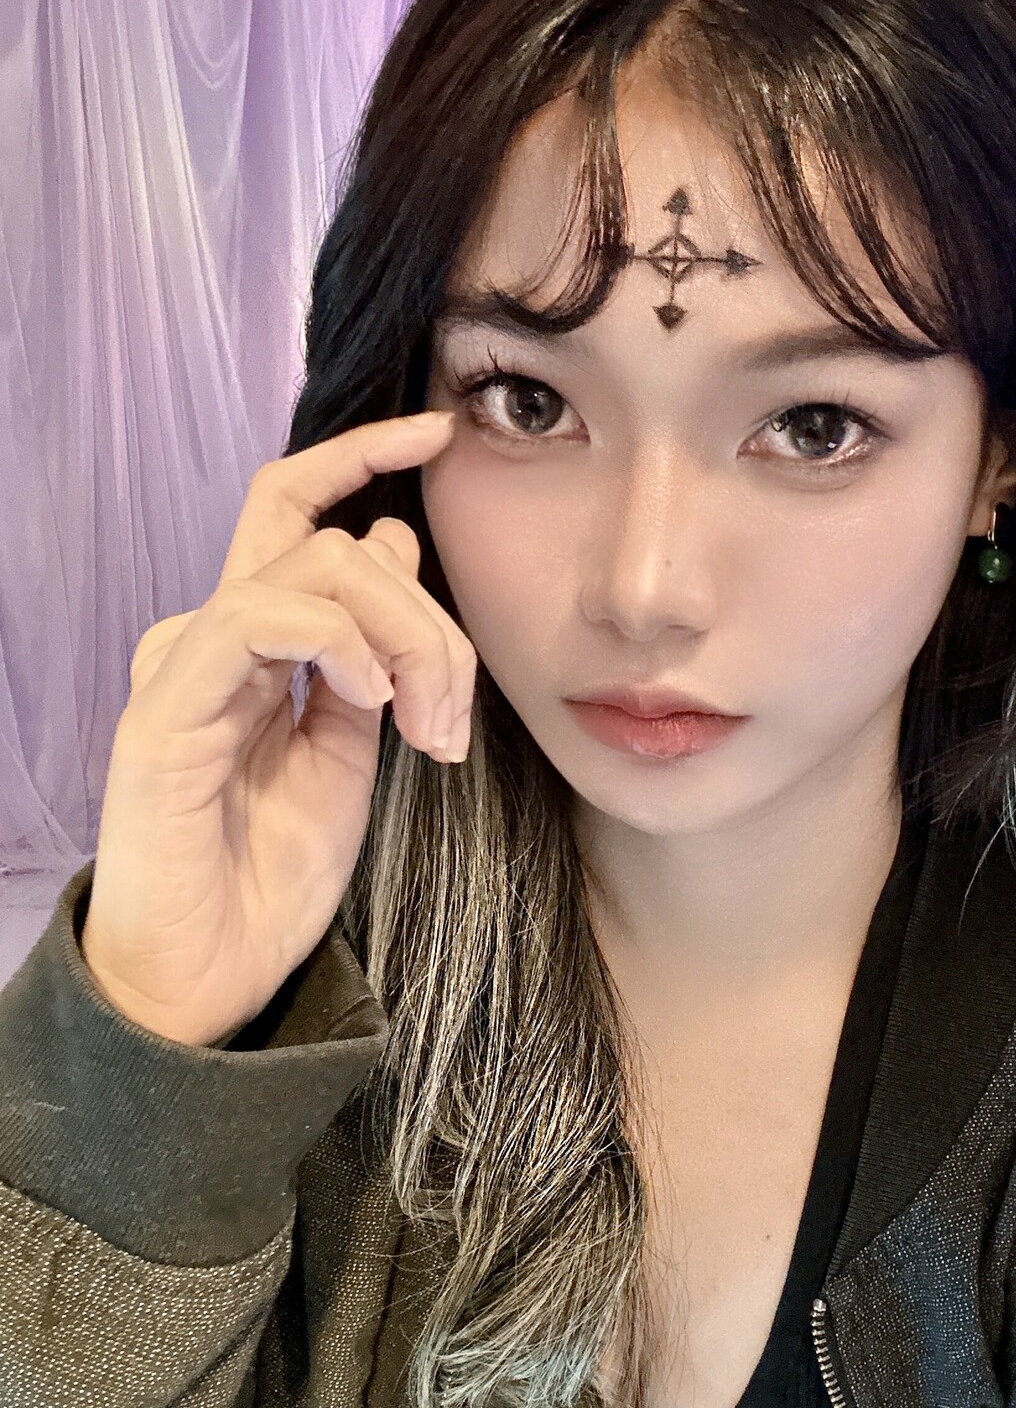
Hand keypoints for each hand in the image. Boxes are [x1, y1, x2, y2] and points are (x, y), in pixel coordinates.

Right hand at [80, 409, 475, 1045]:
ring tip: (427, 732)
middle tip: (456, 716)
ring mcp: (184, 665)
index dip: (361, 455)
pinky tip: (373, 704)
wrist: (210, 975)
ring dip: (402, 637)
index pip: (296, 510)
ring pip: (313, 572)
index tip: (441, 432)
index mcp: (259, 644)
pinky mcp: (166, 708)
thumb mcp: (355, 748)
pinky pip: (257, 620)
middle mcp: (213, 637)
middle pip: (329, 541)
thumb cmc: (272, 872)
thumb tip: (393, 538)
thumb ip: (374, 650)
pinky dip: (338, 644)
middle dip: (425, 611)